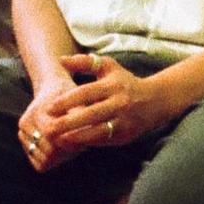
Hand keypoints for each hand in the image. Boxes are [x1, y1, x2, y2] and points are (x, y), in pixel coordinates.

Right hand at [17, 71, 78, 173]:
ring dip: (61, 157)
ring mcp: (22, 132)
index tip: (84, 140)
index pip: (53, 137)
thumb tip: (87, 137)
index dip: (71, 143)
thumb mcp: (78, 100)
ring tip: (72, 144)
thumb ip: (79, 118)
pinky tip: (61, 148)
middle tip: (80, 144)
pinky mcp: (23, 141)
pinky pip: (38, 163)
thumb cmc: (70, 93)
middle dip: (68, 152)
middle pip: (49, 153)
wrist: (50, 86)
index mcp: (38, 112)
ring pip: (44, 161)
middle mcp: (26, 123)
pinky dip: (52, 160)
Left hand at [45, 53, 178, 151]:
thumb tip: (61, 60)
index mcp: (113, 85)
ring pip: (98, 131)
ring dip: (76, 137)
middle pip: (91, 114)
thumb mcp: (109, 67)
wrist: (155, 100)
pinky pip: (104, 140)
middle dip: (68, 122)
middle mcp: (120, 103)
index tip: (50, 107)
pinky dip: (87, 142)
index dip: (67, 100)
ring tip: (57, 140)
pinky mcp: (126, 134)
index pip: (87, 92)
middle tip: (48, 128)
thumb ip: (85, 63)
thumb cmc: (125, 82)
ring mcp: (124, 120)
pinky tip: (72, 144)